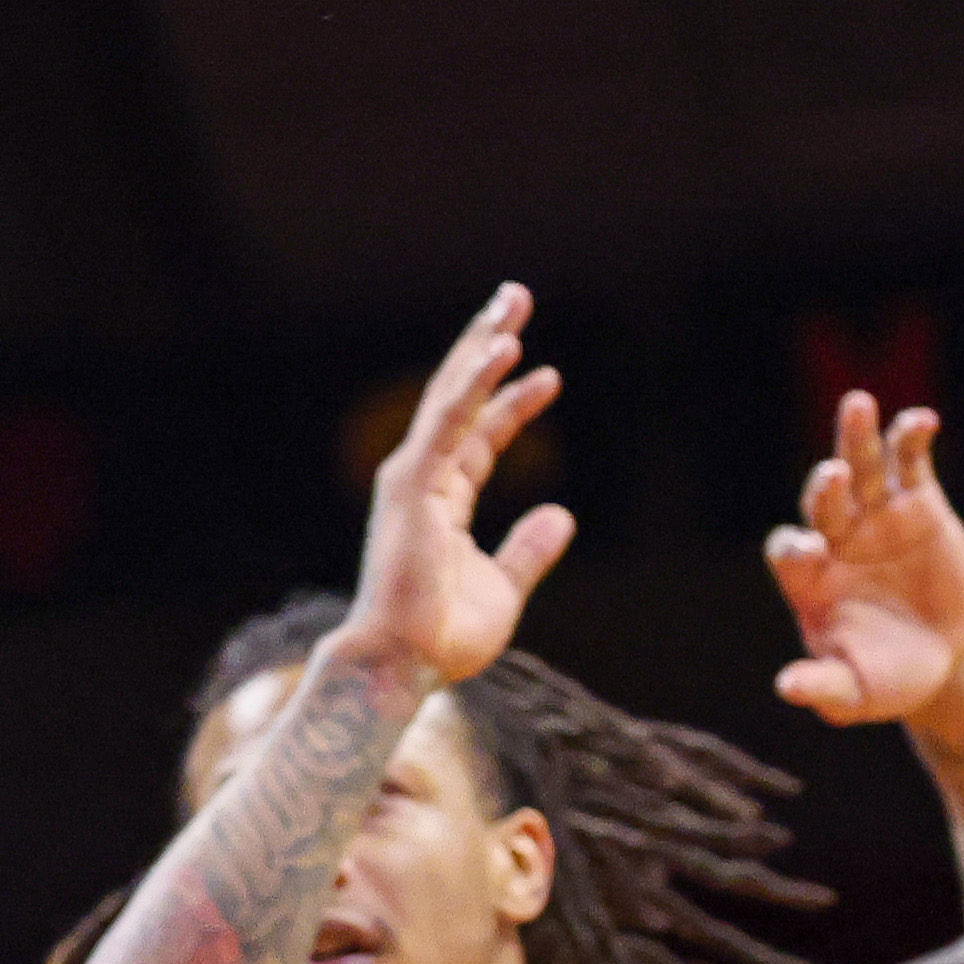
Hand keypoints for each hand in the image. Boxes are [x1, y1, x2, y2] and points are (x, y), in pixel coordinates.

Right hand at [338, 285, 574, 686]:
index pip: (479, 438)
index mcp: (439, 503)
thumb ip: (530, 550)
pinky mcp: (413, 486)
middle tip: (513, 299)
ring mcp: (413, 479)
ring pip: (453, 397)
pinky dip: (476, 384)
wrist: (401, 665)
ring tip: (511, 303)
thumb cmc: (440, 639)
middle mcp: (421, 481)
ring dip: (482, 346)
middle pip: (460, 399)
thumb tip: (563, 513)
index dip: (512, 403)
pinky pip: (450, 423)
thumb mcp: (504, 589)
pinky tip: (503, 350)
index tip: (548, 375)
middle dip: (486, 346)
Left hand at [765, 393, 963, 722]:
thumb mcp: (855, 693)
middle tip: (833, 478)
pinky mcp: (919, 506)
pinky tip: (922, 420)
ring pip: (861, 468)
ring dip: (856, 437)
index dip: (795, 548)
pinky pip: (910, 464)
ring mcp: (877, 518)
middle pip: (823, 503)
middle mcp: (837, 541)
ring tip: (857, 403)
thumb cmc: (886, 677)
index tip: (810, 552)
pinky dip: (911, 440)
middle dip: (825, 489)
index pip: (790, 552)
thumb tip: (787, 687)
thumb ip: (824, 688)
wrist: (940, 659)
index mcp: (811, 581)